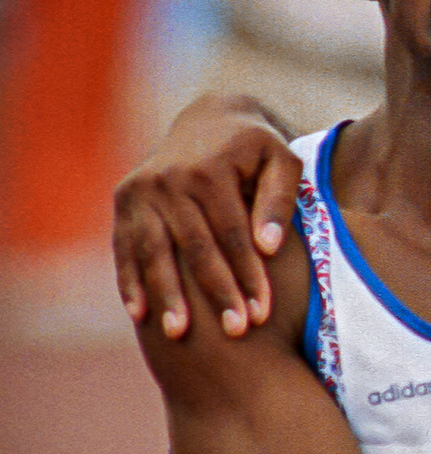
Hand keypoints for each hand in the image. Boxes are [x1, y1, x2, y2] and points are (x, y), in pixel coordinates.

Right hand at [113, 94, 299, 338]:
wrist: (211, 119)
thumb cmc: (258, 149)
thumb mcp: (282, 161)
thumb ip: (280, 199)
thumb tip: (269, 246)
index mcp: (210, 169)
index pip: (233, 234)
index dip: (248, 275)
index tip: (262, 313)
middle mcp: (168, 178)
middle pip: (195, 247)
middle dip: (216, 293)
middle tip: (235, 332)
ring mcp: (141, 190)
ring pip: (154, 251)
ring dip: (167, 295)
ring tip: (179, 334)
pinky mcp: (124, 200)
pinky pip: (125, 246)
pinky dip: (130, 280)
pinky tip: (141, 315)